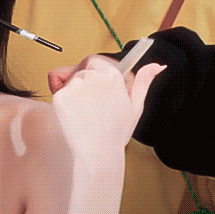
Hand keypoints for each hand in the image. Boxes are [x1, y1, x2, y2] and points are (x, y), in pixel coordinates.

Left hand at [52, 56, 165, 173]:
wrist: (98, 153)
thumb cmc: (116, 132)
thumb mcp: (135, 106)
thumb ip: (143, 81)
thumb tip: (157, 66)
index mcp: (112, 76)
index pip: (94, 60)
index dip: (92, 72)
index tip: (94, 85)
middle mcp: (93, 77)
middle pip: (80, 70)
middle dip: (82, 83)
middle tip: (89, 105)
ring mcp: (75, 86)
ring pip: (68, 81)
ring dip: (72, 91)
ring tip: (84, 113)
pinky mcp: (60, 96)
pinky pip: (57, 92)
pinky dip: (62, 101)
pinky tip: (73, 116)